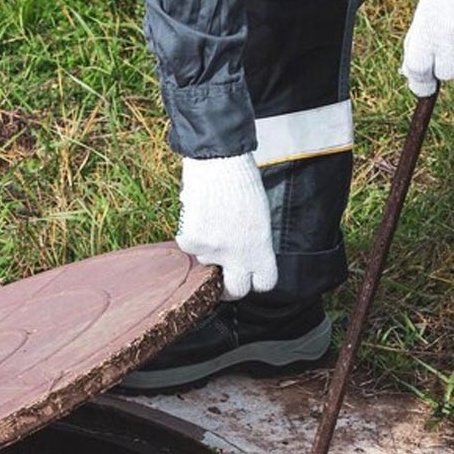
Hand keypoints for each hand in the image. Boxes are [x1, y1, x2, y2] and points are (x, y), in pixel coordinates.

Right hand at [177, 154, 277, 300]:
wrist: (218, 163)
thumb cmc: (241, 184)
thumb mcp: (259, 218)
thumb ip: (254, 243)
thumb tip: (242, 257)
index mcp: (261, 249)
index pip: (264, 283)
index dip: (256, 281)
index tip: (250, 278)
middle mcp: (238, 255)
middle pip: (235, 290)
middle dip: (229, 289)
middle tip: (223, 279)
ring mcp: (213, 251)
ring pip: (206, 261)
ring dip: (208, 247)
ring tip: (212, 219)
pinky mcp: (192, 242)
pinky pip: (189, 245)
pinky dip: (191, 233)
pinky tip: (199, 213)